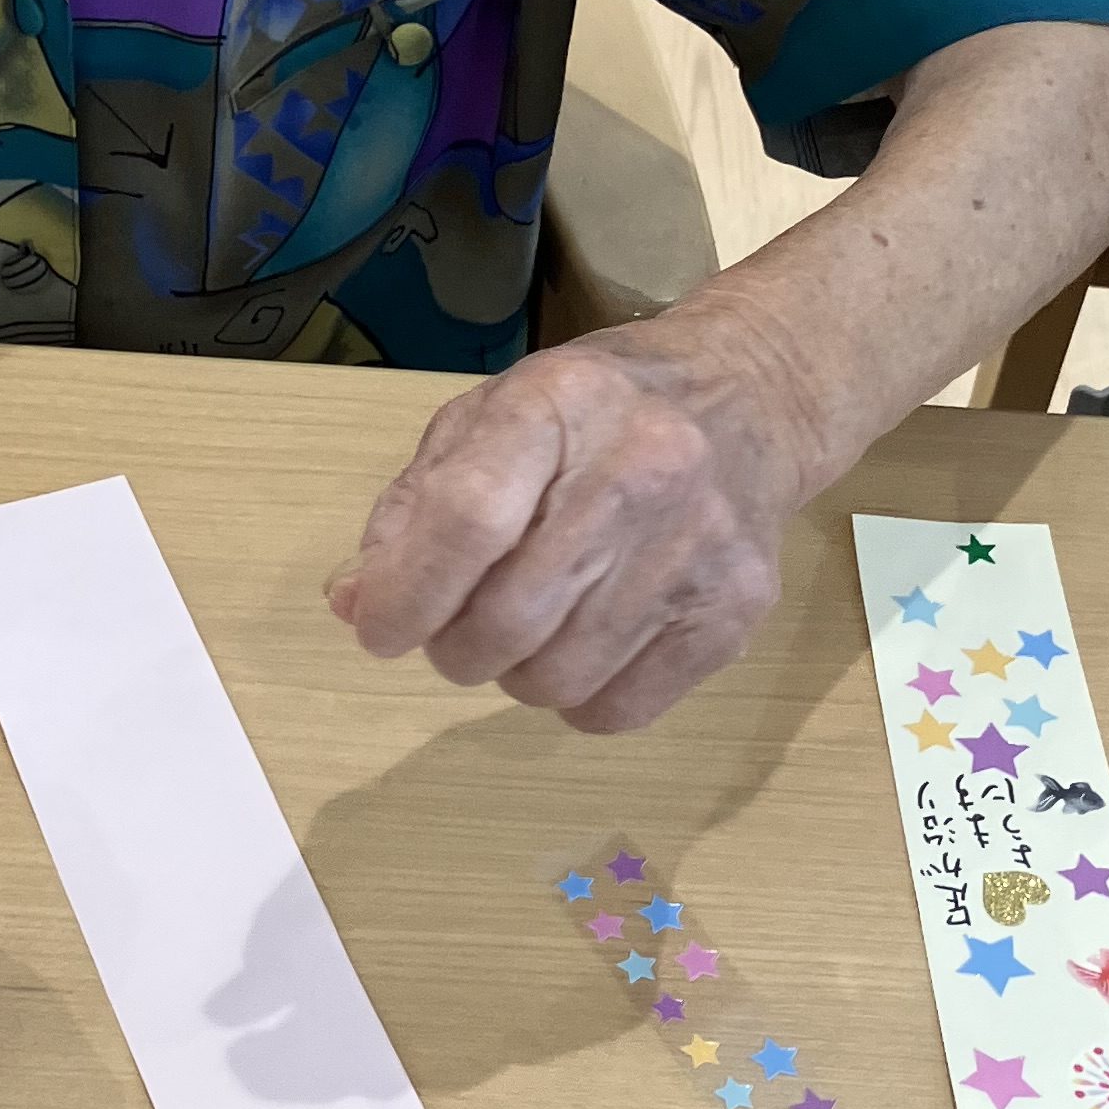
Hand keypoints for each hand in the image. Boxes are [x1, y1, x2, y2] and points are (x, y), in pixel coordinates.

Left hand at [330, 316, 811, 731]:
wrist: (751, 398)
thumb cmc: (597, 412)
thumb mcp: (493, 414)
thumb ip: (416, 505)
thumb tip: (358, 604)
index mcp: (558, 405)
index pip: (467, 518)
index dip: (407, 594)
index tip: (380, 628)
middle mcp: (640, 470)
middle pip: (506, 618)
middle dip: (454, 647)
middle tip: (458, 630)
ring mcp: (698, 545)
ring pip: (556, 679)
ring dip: (516, 674)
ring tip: (531, 627)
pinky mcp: (737, 608)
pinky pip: (618, 710)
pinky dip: (579, 699)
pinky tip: (587, 645)